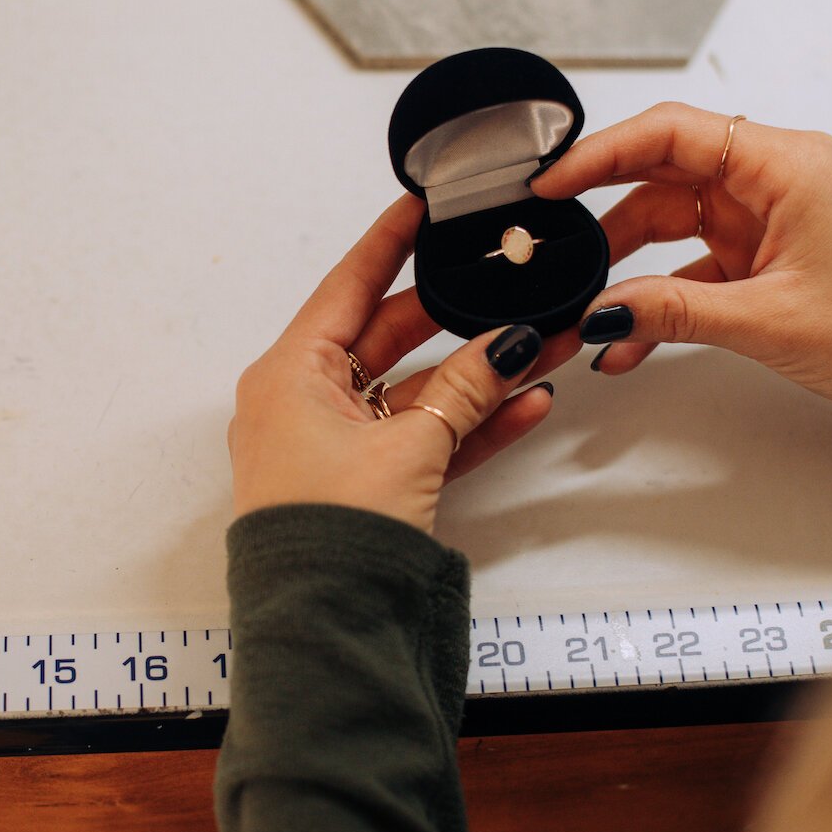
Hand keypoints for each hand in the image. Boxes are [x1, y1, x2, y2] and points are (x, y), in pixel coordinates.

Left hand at [229, 195, 576, 532]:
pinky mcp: (368, 487)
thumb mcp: (407, 447)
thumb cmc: (329, 531)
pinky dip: (470, 426)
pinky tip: (527, 404)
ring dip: (477, 376)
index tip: (421, 204)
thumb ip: (464, 390)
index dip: (387, 244)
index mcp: (289, 375)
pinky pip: (425, 441)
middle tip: (503, 283)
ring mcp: (338, 446)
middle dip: (456, 318)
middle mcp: (306, 403)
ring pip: (417, 393)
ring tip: (541, 346)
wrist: (324, 628)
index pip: (347, 287)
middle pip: (389, 339)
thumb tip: (508, 345)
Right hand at [531, 102, 831, 469]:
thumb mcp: (766, 322)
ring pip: (669, 222)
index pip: (672, 133)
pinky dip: (657, 298)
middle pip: (662, 174)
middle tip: (547, 236)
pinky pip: (689, 264)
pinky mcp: (761, 254)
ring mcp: (765, 216)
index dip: (602, 152)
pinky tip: (627, 340)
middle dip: (601, 211)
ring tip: (585, 305)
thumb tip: (602, 310)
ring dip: (625, 265)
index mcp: (786, 165)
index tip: (551, 182)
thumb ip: (673, 311)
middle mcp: (773, 178)